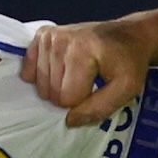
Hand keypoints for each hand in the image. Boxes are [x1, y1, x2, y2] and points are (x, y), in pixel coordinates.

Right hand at [22, 18, 153, 126]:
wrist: (129, 36)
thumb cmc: (129, 63)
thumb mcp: (126, 89)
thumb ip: (99, 108)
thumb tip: (69, 121)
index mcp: (82, 52)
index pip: (67, 99)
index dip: (83, 102)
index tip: (97, 90)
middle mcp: (61, 41)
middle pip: (52, 93)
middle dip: (69, 96)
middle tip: (88, 82)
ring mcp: (49, 37)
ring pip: (40, 86)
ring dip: (57, 87)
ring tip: (76, 74)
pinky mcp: (42, 35)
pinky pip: (28, 71)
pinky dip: (42, 77)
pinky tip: (59, 70)